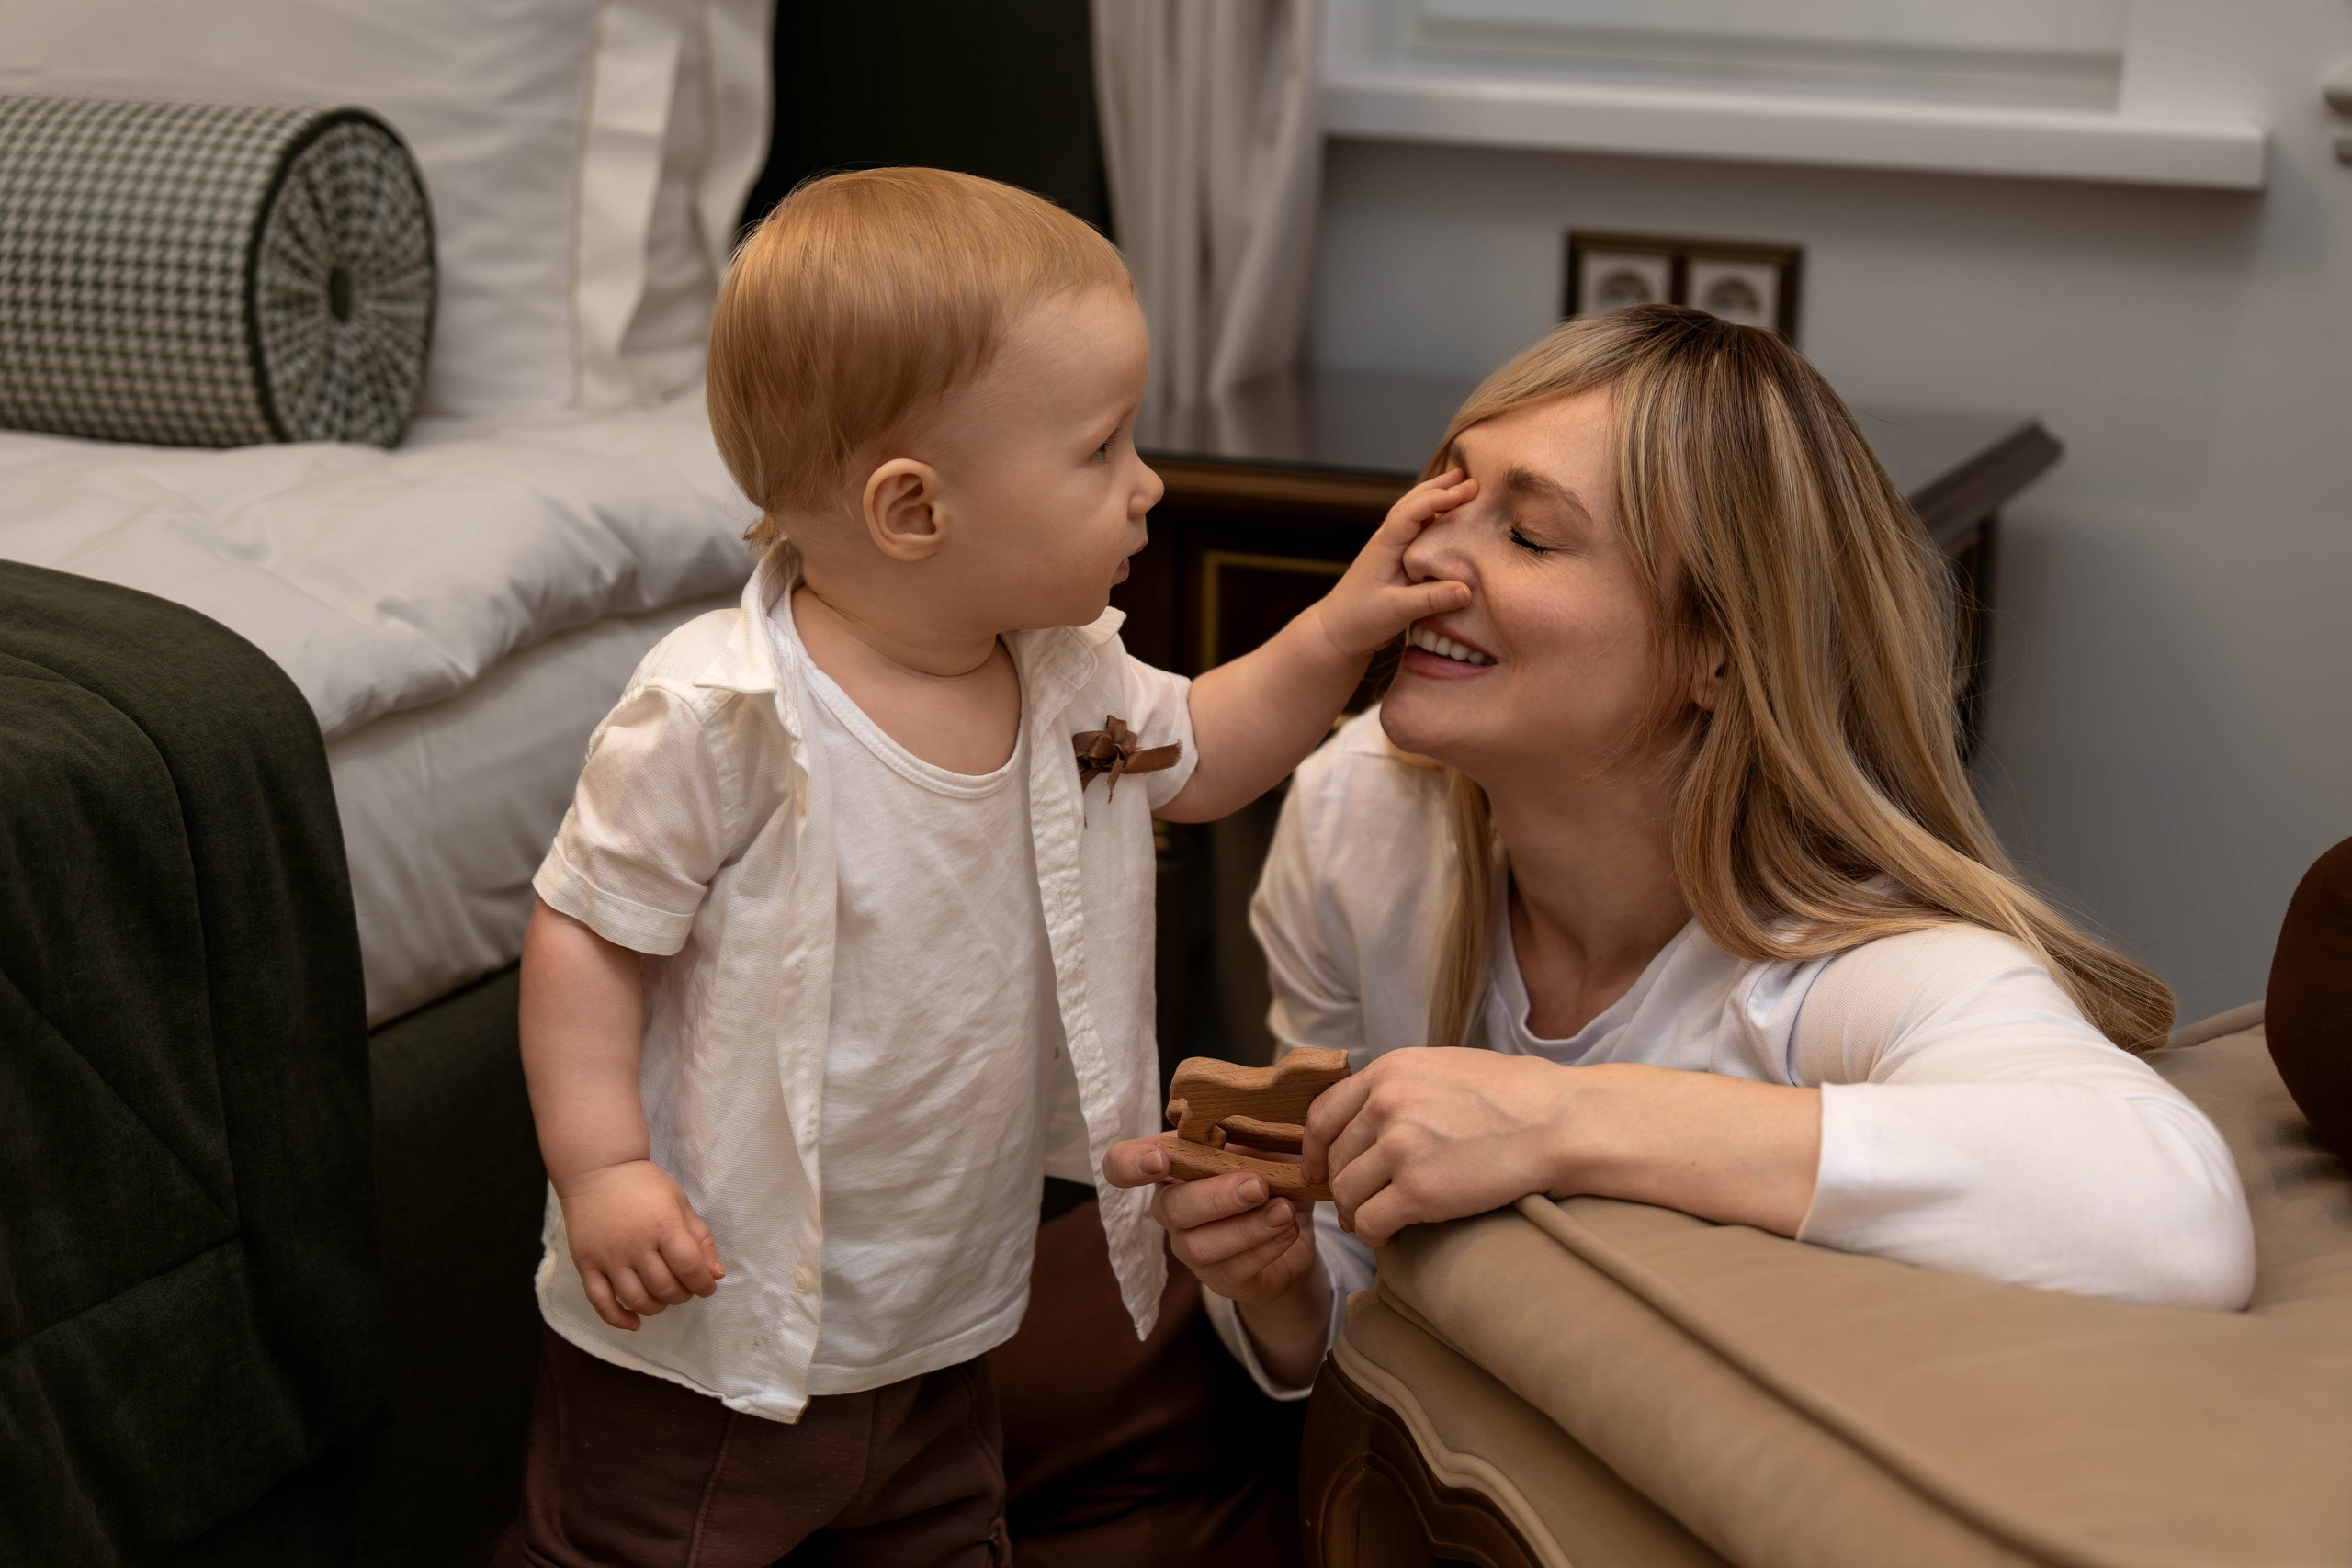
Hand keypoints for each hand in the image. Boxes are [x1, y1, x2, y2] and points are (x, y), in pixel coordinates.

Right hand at [556, 1159, 725, 1330]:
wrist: (596, 1170)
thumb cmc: (643, 1185)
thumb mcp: (679, 1201)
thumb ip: (700, 1238)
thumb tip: (716, 1275)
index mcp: (663, 1225)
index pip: (689, 1268)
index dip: (703, 1284)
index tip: (707, 1286)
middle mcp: (635, 1244)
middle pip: (664, 1288)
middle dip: (682, 1295)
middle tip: (684, 1288)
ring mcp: (608, 1256)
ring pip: (636, 1300)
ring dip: (656, 1307)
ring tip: (663, 1297)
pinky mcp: (586, 1264)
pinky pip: (600, 1302)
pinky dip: (618, 1319)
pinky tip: (634, 1322)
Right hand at [1102, 1139, 1319, 1301]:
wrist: (1298, 1222)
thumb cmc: (1271, 1169)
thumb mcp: (1263, 1139)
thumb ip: (1252, 1125)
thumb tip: (1258, 1104)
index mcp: (1171, 1165)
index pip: (1121, 1164)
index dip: (1130, 1165)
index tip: (1160, 1160)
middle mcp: (1171, 1208)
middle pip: (1170, 1208)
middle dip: (1215, 1197)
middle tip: (1258, 1185)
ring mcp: (1190, 1248)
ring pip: (1200, 1244)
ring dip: (1246, 1227)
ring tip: (1284, 1210)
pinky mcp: (1220, 1279)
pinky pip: (1232, 1270)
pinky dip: (1264, 1248)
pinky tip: (1288, 1229)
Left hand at [1303, 1049, 1579, 1246]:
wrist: (1556, 1121)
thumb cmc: (1511, 1096)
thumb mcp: (1441, 1068)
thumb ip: (1397, 1087)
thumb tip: (1364, 1115)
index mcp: (1388, 1071)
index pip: (1322, 1115)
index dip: (1313, 1150)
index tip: (1318, 1170)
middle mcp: (1386, 1104)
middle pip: (1334, 1159)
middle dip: (1342, 1187)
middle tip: (1359, 1205)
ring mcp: (1401, 1147)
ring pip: (1347, 1194)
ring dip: (1357, 1215)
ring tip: (1377, 1222)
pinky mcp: (1420, 1189)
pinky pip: (1372, 1223)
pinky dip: (1376, 1235)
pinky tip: (1393, 1235)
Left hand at [1304, 470, 1477, 659]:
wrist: (1337, 631)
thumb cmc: (1360, 619)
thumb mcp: (1397, 611)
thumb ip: (1431, 599)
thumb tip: (1467, 589)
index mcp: (1385, 545)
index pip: (1412, 510)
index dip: (1439, 498)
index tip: (1467, 491)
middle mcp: (1387, 539)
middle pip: (1413, 502)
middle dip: (1441, 487)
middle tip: (1471, 478)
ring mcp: (1390, 547)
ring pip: (1414, 512)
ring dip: (1437, 497)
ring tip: (1462, 484)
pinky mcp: (1395, 558)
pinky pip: (1417, 528)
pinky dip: (1433, 516)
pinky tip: (1448, 516)